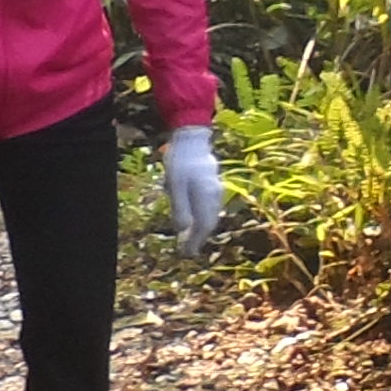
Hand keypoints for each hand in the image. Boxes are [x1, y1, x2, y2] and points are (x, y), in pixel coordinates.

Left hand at [160, 127, 223, 256]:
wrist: (192, 137)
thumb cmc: (181, 161)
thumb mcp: (175, 185)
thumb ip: (180, 208)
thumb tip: (184, 230)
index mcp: (205, 198)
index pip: (202, 226)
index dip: (194, 242)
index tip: (186, 254)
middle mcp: (214, 195)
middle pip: (208, 222)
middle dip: (198, 237)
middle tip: (188, 250)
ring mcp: (215, 188)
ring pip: (209, 214)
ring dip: (200, 227)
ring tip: (190, 237)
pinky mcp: (213, 183)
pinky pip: (208, 205)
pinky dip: (202, 216)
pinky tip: (194, 217)